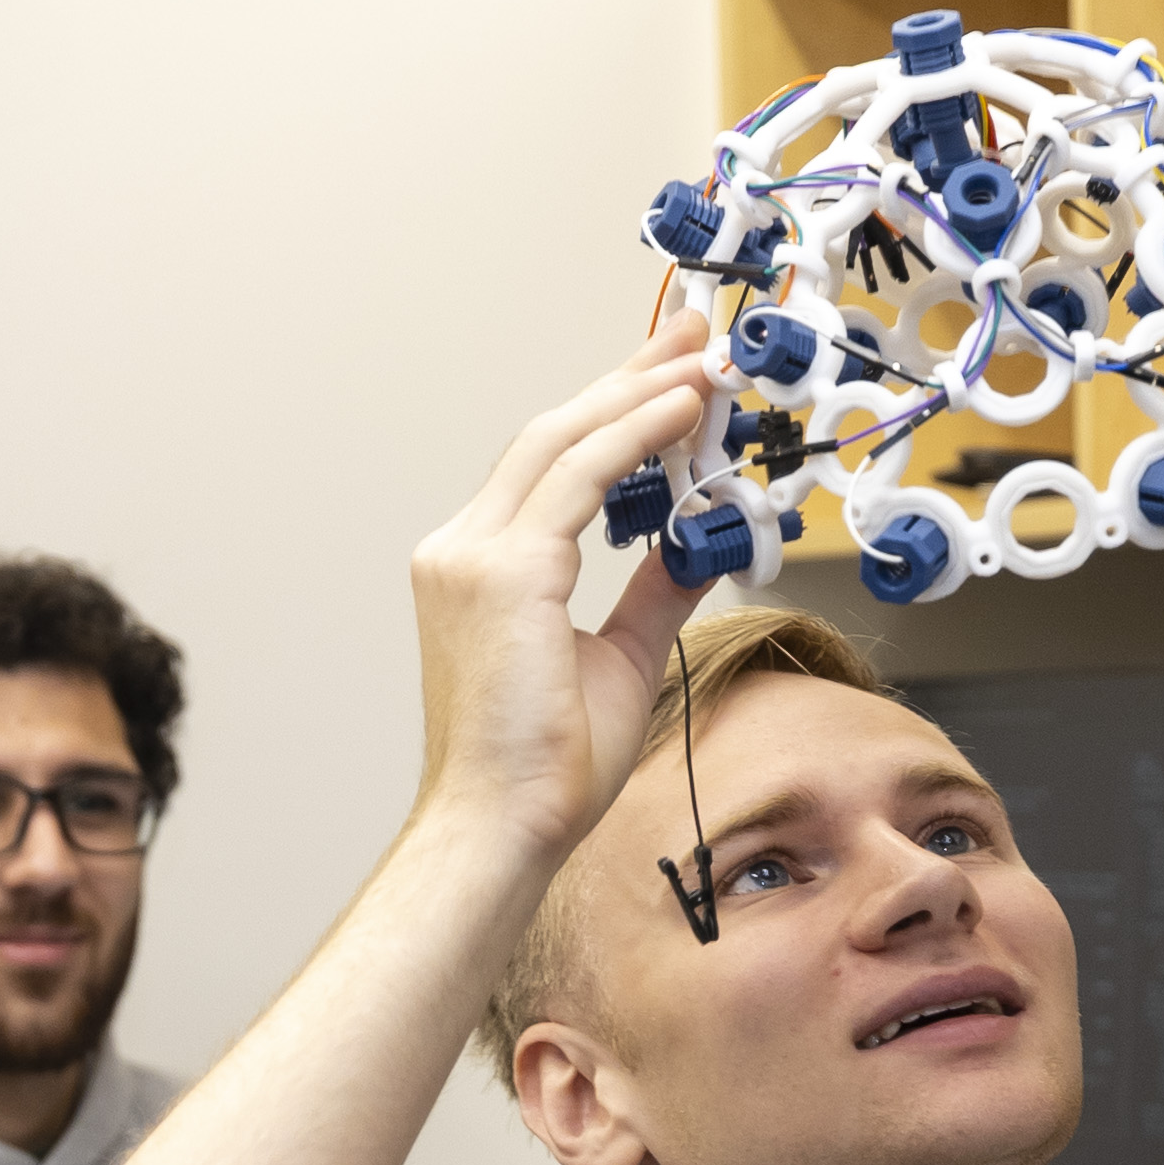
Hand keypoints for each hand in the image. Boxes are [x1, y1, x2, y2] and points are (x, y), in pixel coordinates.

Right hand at [403, 313, 714, 859]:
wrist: (502, 828)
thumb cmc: (544, 770)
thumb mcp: (620, 658)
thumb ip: (652, 593)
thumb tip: (698, 549)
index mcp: (474, 569)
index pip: (548, 466)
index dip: (613, 412)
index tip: (670, 378)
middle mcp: (460, 549)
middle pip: (552, 435)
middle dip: (628, 379)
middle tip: (692, 336)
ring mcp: (471, 556)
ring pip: (563, 442)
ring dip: (640, 394)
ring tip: (704, 360)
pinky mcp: (501, 573)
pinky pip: (578, 478)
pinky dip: (635, 436)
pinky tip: (684, 411)